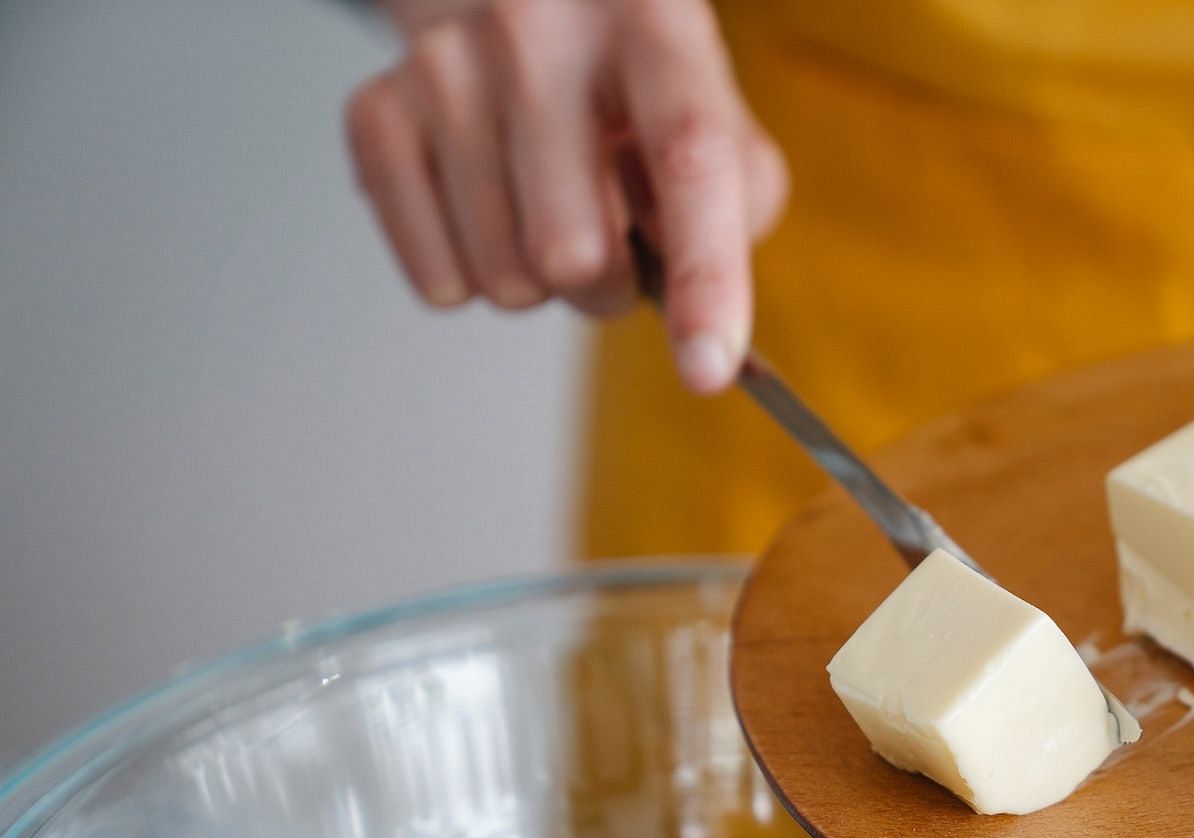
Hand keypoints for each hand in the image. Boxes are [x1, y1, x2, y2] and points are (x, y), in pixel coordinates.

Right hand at [344, 0, 787, 392]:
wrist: (522, 11)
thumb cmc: (633, 90)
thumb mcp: (718, 118)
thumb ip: (738, 205)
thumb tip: (695, 300)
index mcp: (652, 22)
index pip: (688, 157)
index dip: (705, 275)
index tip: (708, 369)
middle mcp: (539, 28)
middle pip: (574, 253)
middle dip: (607, 286)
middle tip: (611, 239)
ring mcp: (445, 65)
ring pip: (505, 281)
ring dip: (542, 283)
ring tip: (547, 210)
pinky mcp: (377, 112)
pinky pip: (440, 283)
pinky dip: (476, 278)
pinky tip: (490, 210)